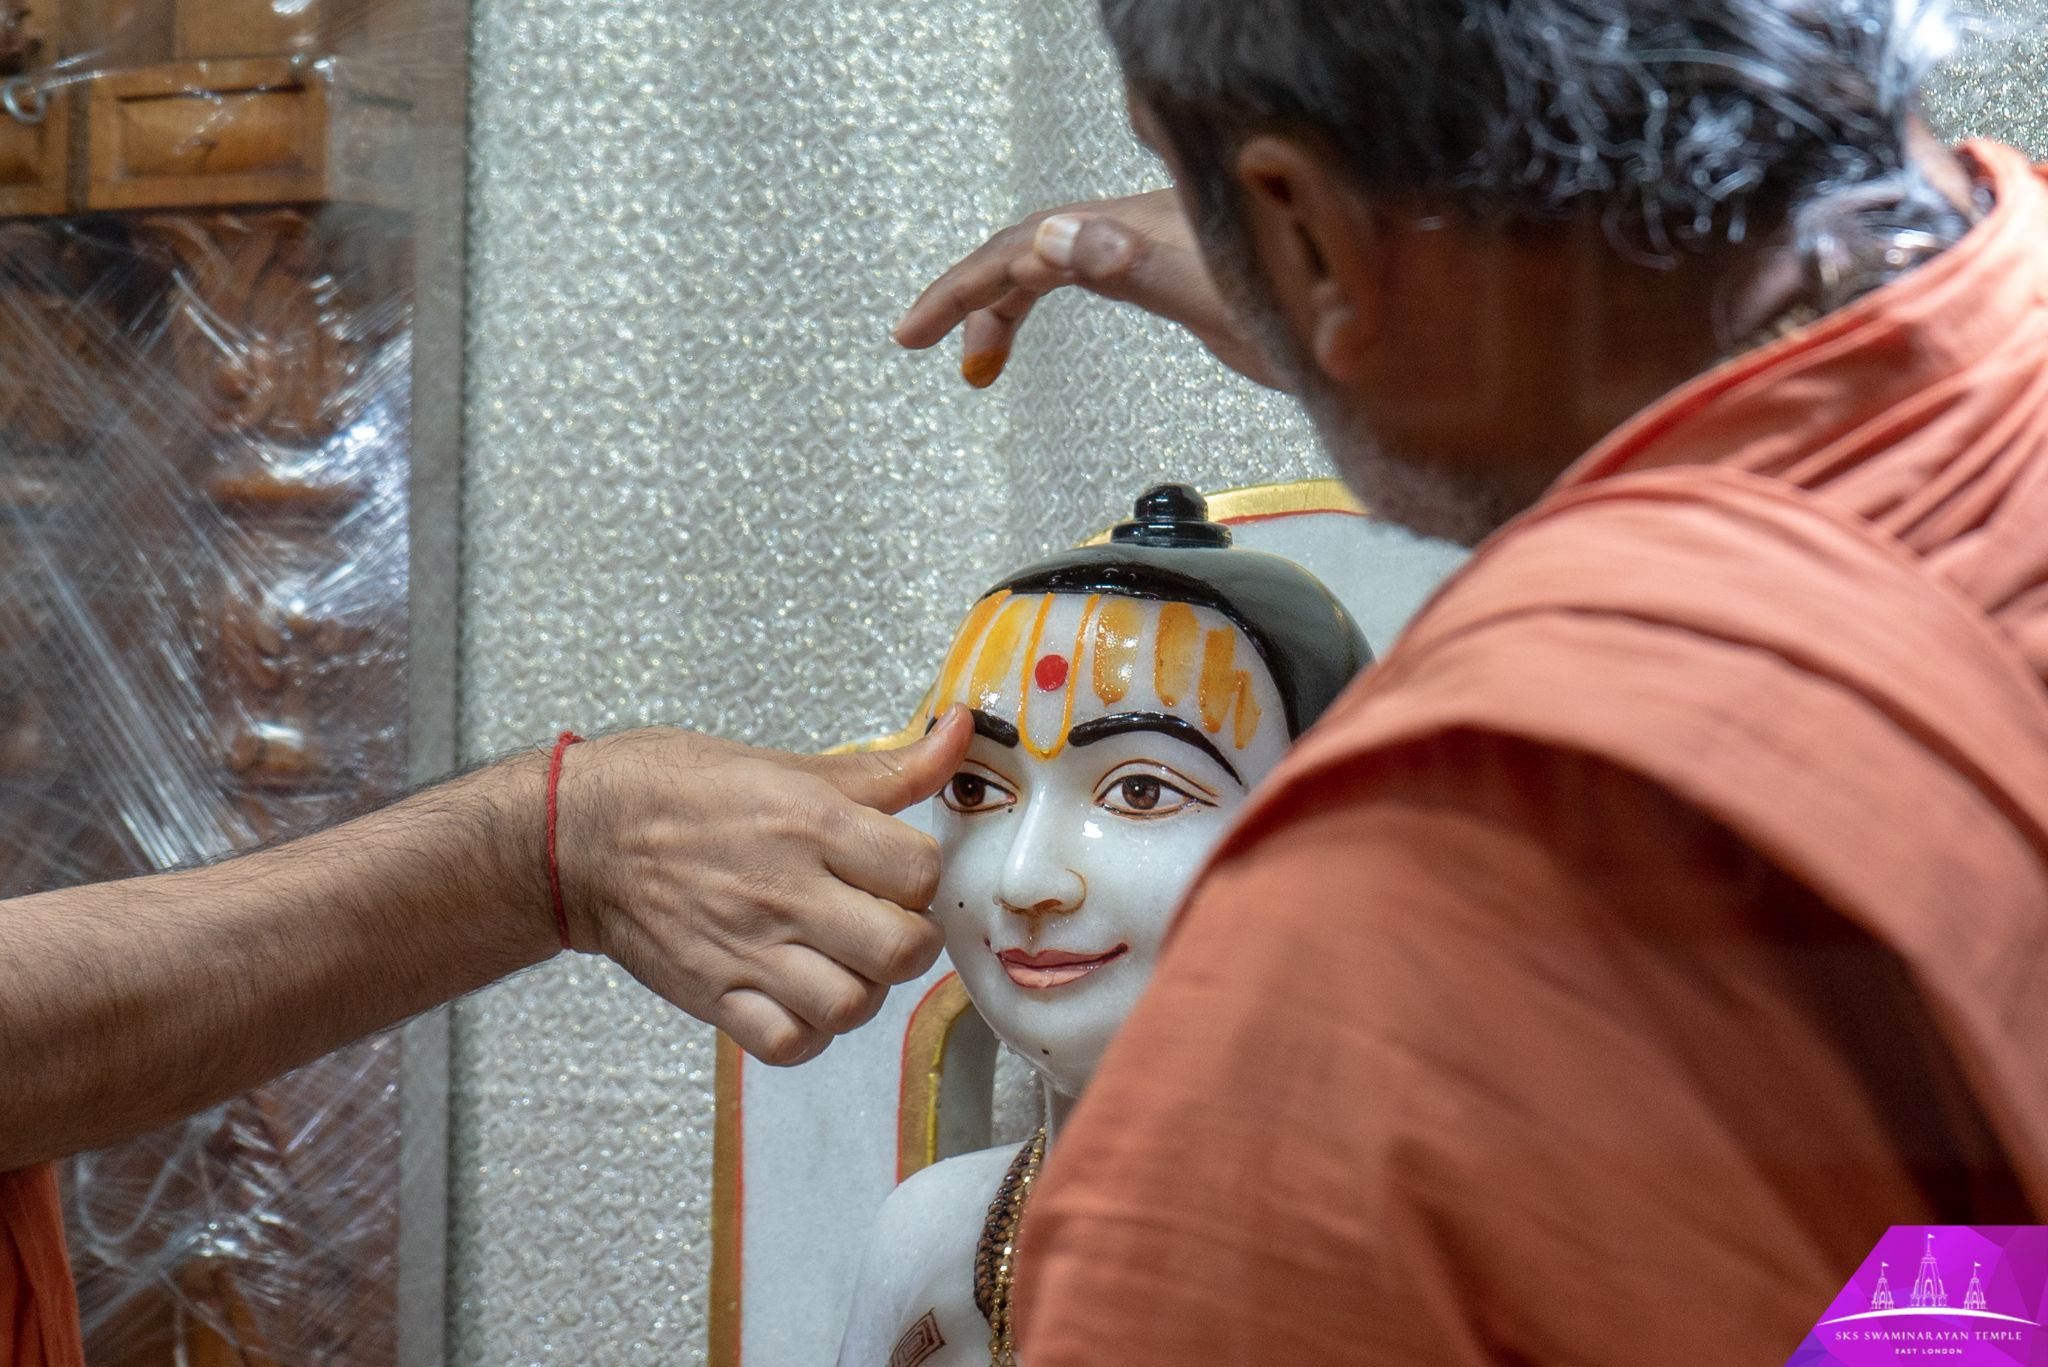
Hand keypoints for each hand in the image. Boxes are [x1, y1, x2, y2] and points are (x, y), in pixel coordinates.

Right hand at [554, 708, 972, 1065]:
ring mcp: (747, 951)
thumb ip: (884, 767)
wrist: (579, 835)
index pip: (920, 871)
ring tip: (846, 962)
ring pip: (853, 1006)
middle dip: (912, 941)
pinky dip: (810, 1031)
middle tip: (887, 923)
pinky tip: (804, 998)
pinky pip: (790, 1044)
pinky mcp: (713, 996)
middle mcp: (783, 891)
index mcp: (807, 823)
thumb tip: (958, 732)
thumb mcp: (787, 765)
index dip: (924, 875)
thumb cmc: (679, 790)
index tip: (902, 871)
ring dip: (864, 989)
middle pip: (902, 950)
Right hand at [894, 189, 1283, 390]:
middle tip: (928, 347)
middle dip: (973, 295)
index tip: (915, 331)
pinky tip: (1051, 330)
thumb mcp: (1217, 293)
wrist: (1378, 321)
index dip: (965, 286)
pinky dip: (1055, 298)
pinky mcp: (1182, 270)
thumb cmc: (1314, 307)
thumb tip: (1051, 236)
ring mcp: (1161, 245)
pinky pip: (1093, 269)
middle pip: (1033, 247)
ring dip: (1009, 305)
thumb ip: (1134, 262)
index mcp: (1136, 229)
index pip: (1025, 247)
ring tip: (981, 364)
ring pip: (1059, 259)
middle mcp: (1143, 227)